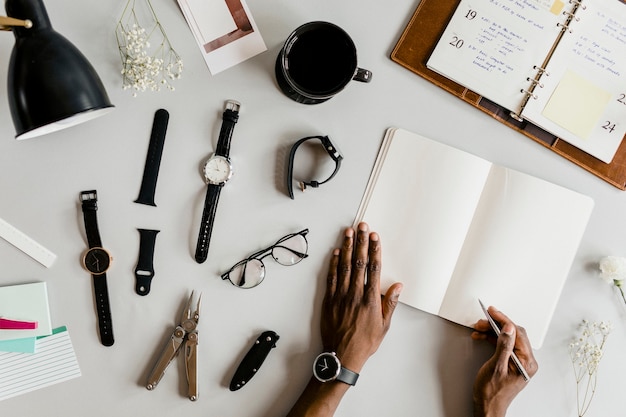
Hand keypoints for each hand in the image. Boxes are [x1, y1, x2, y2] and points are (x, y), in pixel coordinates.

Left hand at [320, 222, 402, 372]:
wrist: (342, 355)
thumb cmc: (364, 342)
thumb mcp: (384, 325)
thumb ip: (390, 303)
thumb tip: (397, 286)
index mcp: (370, 299)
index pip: (373, 268)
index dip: (374, 250)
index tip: (375, 237)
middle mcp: (355, 294)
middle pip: (359, 262)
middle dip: (361, 242)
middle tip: (362, 226)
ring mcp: (340, 296)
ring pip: (344, 266)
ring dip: (346, 247)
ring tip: (348, 232)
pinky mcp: (329, 300)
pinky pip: (331, 278)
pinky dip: (333, 264)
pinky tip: (335, 252)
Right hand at [471, 307, 538, 416]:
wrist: (487, 407)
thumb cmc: (491, 393)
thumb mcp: (496, 367)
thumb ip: (503, 346)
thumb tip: (509, 329)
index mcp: (527, 362)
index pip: (517, 334)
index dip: (504, 320)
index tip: (493, 312)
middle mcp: (526, 361)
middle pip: (513, 334)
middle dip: (496, 325)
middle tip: (483, 320)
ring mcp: (519, 362)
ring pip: (507, 338)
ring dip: (492, 331)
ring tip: (479, 328)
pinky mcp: (511, 362)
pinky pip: (503, 345)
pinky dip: (492, 339)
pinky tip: (482, 336)